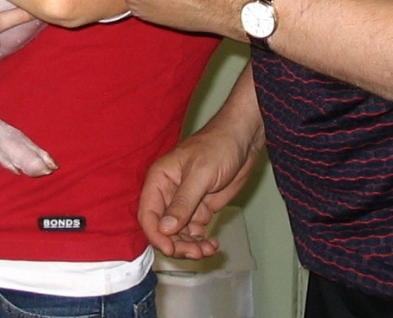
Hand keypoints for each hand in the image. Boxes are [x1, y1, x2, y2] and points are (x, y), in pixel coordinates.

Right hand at [138, 121, 261, 259]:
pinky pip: (194, 231)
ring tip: (207, 250)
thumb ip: (183, 202)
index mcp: (159, 179)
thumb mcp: (201, 174)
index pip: (148, 213)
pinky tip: (212, 244)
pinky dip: (201, 241)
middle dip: (176, 243)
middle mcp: (168, 193)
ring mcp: (185, 203)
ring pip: (178, 233)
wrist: (244, 139)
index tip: (170, 248)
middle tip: (195, 253)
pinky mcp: (201, 208)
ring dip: (190, 246)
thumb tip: (164, 229)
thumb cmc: (218, 147)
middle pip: (163, 228)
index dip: (155, 234)